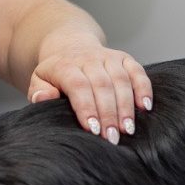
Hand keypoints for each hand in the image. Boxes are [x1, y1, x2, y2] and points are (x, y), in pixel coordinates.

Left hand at [27, 31, 151, 144]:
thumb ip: (39, 91)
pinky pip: (137, 71)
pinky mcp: (124, 58)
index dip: (86, 107)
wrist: (70, 46)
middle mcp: (88, 59)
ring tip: (128, 130)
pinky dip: (144, 88)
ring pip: (121, 80)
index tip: (92, 130)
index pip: (78, 85)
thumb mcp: (39, 80)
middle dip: (108, 113)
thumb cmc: (54, 74)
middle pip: (102, 85)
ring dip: (126, 106)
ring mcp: (108, 57)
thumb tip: (43, 98)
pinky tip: (145, 107)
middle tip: (112, 138)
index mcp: (65, 65)